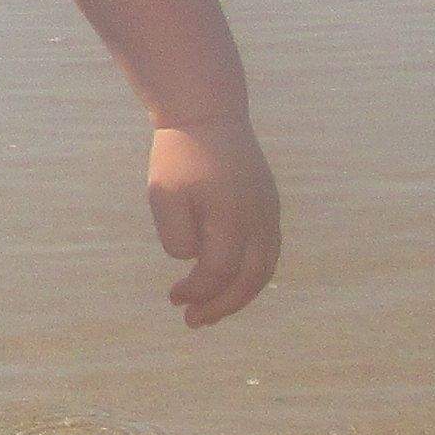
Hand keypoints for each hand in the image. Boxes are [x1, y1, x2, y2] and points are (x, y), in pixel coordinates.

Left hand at [147, 120, 281, 326]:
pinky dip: (252, 274)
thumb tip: (193, 261)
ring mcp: (269, 212)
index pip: (218, 271)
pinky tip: (230, 282)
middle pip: (249, 278)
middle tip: (194, 321)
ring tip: (212, 311)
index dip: (197, 291)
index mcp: (231, 215)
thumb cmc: (179, 155)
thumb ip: (177, 235)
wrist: (207, 113)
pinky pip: (268, 251)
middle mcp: (259, 218)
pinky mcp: (270, 206)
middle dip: (222, 305)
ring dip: (240, 295)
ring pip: (264, 268)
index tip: (174, 298)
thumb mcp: (163, 194)